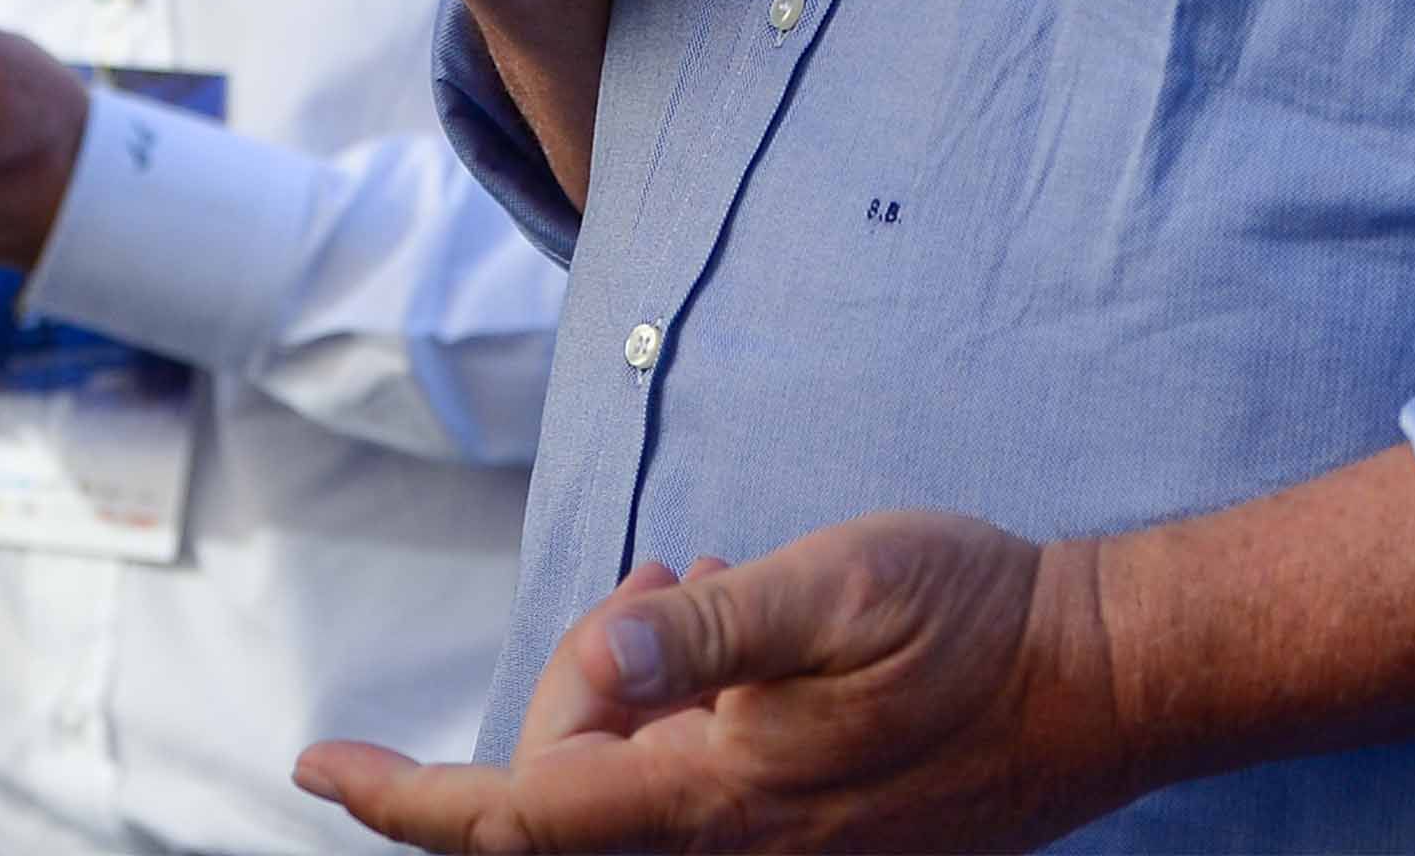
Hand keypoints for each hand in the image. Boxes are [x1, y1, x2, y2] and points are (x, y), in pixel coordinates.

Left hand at [297, 512, 1132, 852]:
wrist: (1093, 679)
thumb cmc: (974, 620)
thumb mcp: (837, 585)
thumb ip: (712, 628)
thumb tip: (609, 650)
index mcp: (721, 796)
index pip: (520, 816)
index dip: (406, 796)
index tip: (321, 760)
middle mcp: (736, 847)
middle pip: (564, 786)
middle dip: (579, 676)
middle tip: (671, 584)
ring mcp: (775, 854)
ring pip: (622, 791)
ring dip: (631, 695)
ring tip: (712, 597)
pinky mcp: (805, 843)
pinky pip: (687, 798)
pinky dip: (681, 719)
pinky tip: (736, 645)